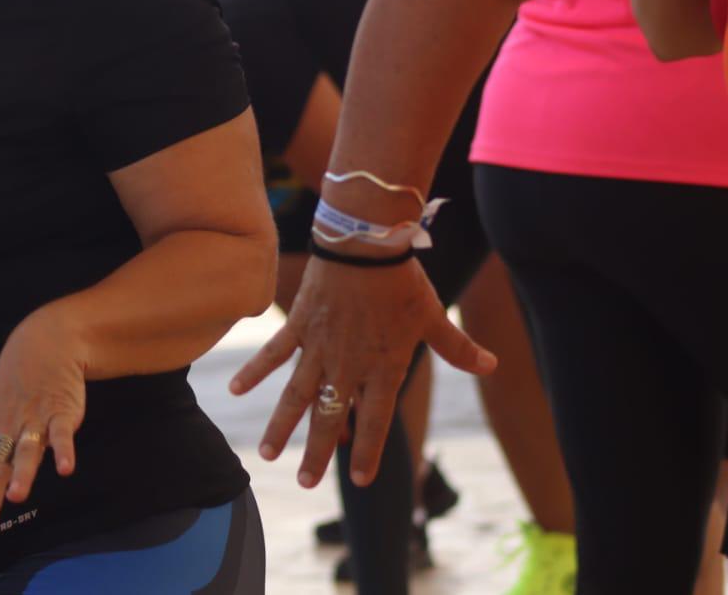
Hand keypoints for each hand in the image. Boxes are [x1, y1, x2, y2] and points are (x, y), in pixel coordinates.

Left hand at [0, 308, 85, 541]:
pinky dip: (63, 450)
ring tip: (16, 497)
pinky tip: (65, 469)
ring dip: (21, 473)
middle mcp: (6, 427)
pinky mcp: (60, 411)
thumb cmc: (17, 387)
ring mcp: (33, 419)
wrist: (44, 342)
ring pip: (25, 450)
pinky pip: (61, 432)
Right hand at [227, 255, 494, 487]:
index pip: (375, 421)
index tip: (361, 480)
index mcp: (383, 367)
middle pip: (330, 418)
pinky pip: (273, 354)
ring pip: (297, 396)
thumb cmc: (403, 280)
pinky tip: (235, 390)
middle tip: (305, 483)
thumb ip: (457, 347)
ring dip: (281, 426)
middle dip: (317, 453)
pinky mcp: (299, 325)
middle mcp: (348, 365)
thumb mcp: (433, 315)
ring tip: (266, 454)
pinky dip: (254, 372)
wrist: (364, 243)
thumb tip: (493, 366)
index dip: (368, 452)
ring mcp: (319, 347)